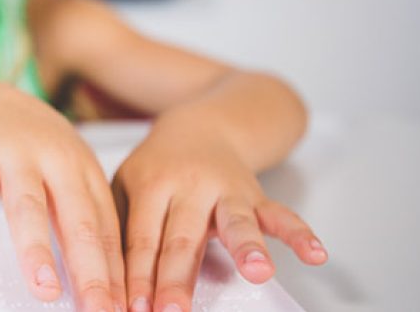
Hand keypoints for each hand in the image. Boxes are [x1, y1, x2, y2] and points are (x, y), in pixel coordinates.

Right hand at [0, 83, 125, 311]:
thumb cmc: (39, 153)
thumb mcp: (70, 179)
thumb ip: (84, 225)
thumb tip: (108, 288)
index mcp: (86, 174)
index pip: (105, 230)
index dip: (114, 272)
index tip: (120, 310)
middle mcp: (57, 161)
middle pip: (76, 220)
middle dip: (89, 269)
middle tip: (97, 310)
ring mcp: (16, 153)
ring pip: (27, 204)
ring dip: (35, 248)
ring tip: (43, 288)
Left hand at [111, 117, 327, 311]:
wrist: (201, 126)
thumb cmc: (157, 168)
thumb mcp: (125, 184)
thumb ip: (117, 226)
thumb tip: (103, 279)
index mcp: (151, 184)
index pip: (142, 238)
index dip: (137, 276)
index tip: (133, 308)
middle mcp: (190, 186)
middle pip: (183, 238)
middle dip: (177, 279)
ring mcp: (226, 190)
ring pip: (236, 221)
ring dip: (247, 248)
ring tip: (257, 273)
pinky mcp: (256, 195)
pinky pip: (281, 214)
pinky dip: (300, 234)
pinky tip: (316, 255)